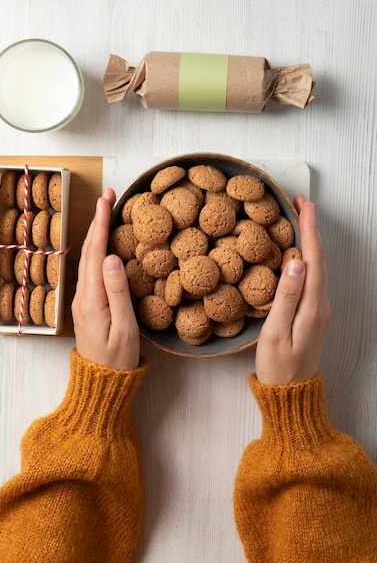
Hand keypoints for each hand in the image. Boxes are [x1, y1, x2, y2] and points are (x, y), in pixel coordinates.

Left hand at [71, 188, 139, 369]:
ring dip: (97, 233)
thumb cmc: (117, 359)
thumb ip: (118, 292)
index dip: (101, 224)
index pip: (96, 252)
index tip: (106, 200)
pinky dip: (98, 249)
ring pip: (90, 258)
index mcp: (91, 298)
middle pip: (89, 250)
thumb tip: (112, 257)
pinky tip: (105, 244)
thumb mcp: (125, 327)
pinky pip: (92, 269)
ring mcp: (83, 300)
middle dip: (98, 221)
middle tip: (109, 196)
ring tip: (107, 212)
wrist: (101, 383)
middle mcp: (83, 296)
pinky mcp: (88, 305)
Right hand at [255, 194, 330, 383]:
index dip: (309, 230)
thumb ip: (286, 296)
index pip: (313, 259)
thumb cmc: (278, 366)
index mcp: (313, 305)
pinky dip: (308, 257)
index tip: (304, 205)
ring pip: (318, 266)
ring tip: (299, 220)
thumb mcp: (275, 331)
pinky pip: (314, 277)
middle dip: (311, 228)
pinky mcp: (313, 313)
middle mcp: (321, 304)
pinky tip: (298, 252)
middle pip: (319, 258)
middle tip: (299, 204)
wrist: (291, 392)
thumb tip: (295, 262)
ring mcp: (319, 309)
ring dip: (310, 241)